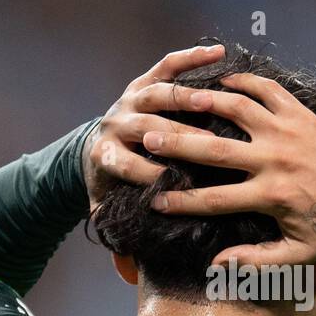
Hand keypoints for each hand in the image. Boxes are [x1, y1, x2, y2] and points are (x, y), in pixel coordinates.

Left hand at [83, 45, 225, 210]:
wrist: (97, 145)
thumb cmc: (112, 179)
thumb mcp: (105, 203)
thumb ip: (111, 223)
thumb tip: (121, 260)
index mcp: (105, 154)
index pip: (125, 163)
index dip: (147, 173)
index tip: (174, 183)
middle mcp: (116, 123)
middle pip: (146, 126)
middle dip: (176, 135)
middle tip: (207, 144)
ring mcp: (130, 98)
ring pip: (157, 93)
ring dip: (184, 97)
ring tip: (211, 102)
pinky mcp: (144, 80)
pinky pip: (168, 65)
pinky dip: (192, 58)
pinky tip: (218, 55)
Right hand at [143, 72, 315, 265]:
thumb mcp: (300, 254)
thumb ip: (257, 259)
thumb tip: (216, 264)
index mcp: (270, 195)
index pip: (213, 200)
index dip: (180, 202)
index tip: (155, 202)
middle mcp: (274, 159)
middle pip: (214, 149)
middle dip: (177, 144)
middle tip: (149, 138)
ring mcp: (288, 132)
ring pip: (238, 108)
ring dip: (205, 101)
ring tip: (180, 99)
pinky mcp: (302, 114)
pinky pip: (268, 89)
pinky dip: (245, 80)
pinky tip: (223, 79)